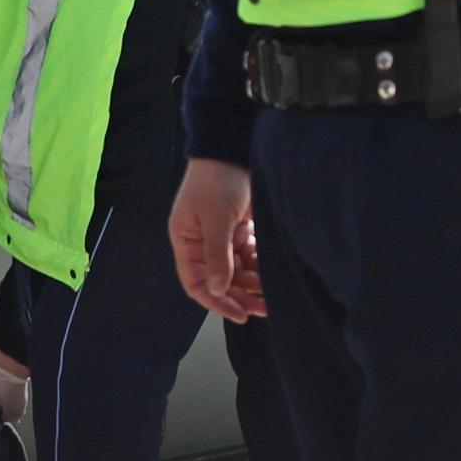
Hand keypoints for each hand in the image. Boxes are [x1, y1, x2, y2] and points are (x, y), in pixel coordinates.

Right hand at [171, 158, 266, 320]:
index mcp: (186, 242)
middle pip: (220, 280)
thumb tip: (217, 290)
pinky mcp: (241, 228)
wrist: (236, 146)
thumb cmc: (218, 180)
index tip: (238, 314)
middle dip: (239, 296)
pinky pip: (250, 256)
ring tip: (271, 297)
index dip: (215, 301)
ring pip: (237, 271)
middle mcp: (202, 243)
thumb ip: (218, 255)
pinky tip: (273, 275)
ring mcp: (223, 236)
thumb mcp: (216, 218)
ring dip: (252, 284)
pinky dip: (260, 266)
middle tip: (263, 309)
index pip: (196, 282)